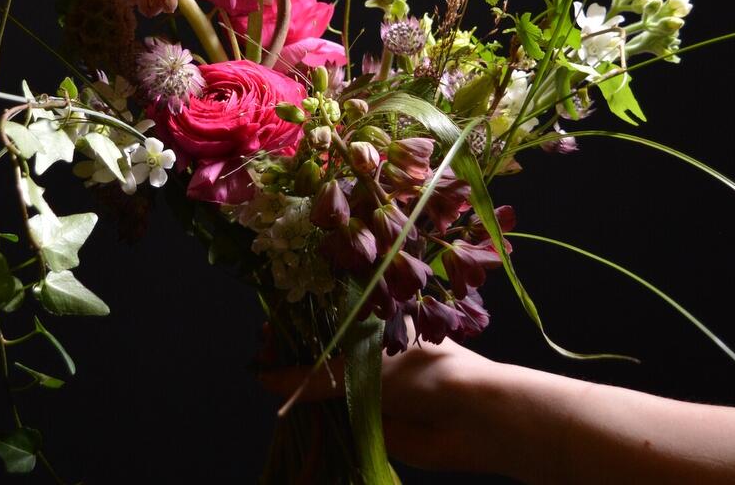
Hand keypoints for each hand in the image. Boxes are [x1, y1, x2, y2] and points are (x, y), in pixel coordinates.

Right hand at [258, 328, 503, 473]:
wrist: (472, 419)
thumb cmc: (427, 374)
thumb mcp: (365, 368)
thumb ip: (315, 377)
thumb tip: (268, 377)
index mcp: (374, 320)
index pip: (326, 314)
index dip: (297, 319)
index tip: (269, 327)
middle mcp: (369, 348)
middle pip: (321, 348)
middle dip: (292, 352)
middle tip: (262, 355)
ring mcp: (368, 383)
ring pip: (324, 382)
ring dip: (298, 384)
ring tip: (267, 379)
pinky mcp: (370, 417)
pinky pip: (334, 413)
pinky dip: (312, 413)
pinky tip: (288, 411)